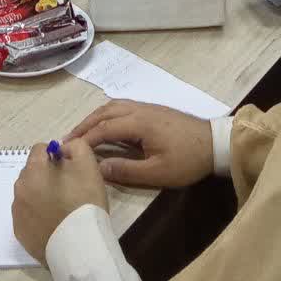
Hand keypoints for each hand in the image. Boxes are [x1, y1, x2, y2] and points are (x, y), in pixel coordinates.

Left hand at [12, 139, 106, 261]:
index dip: (56, 155)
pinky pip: (27, 215)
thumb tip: (62, 149)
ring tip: (60, 208)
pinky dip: (37, 215)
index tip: (69, 168)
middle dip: (46, 175)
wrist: (79, 247)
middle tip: (67, 189)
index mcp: (34, 170)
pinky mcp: (20, 232)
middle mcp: (19, 189)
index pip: (40, 150)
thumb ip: (75, 146)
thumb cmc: (84, 202)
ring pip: (28, 193)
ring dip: (40, 194)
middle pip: (32, 172)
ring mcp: (17, 212)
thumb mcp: (88, 164)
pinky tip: (53, 223)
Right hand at [66, 101, 212, 188]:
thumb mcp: (157, 173)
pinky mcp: (152, 110)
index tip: (65, 149)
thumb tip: (98, 168)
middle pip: (104, 113)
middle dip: (83, 125)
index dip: (83, 139)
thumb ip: (126, 170)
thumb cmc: (187, 160)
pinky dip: (106, 115)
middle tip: (66, 140)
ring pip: (112, 107)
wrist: (214, 143)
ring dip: (94, 118)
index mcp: (138, 123)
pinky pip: (121, 107)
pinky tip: (104, 125)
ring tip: (81, 133)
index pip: (103, 129)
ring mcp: (146, 107)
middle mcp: (139, 110)